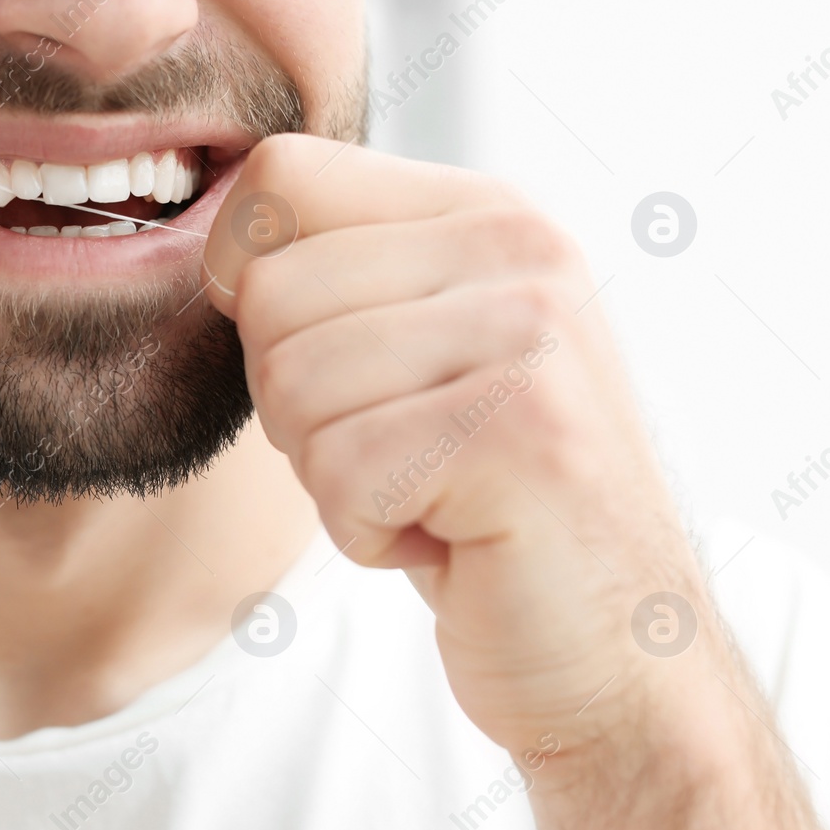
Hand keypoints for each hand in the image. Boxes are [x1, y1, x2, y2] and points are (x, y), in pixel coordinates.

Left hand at [203, 135, 708, 754]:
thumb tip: (216, 251)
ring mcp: (533, 335)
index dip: (246, 285)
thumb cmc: (481, 507)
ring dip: (334, 477)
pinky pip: (341, 474)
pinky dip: (368, 533)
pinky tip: (450, 538)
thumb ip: (338, 280)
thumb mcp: (416, 358)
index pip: (278, 180)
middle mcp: (519, 247)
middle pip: (267, 295)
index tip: (320, 366)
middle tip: (399, 455)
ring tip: (431, 494)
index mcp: (485, 212)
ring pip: (292, 387)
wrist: (613, 650)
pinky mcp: (527, 433)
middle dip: (296, 408)